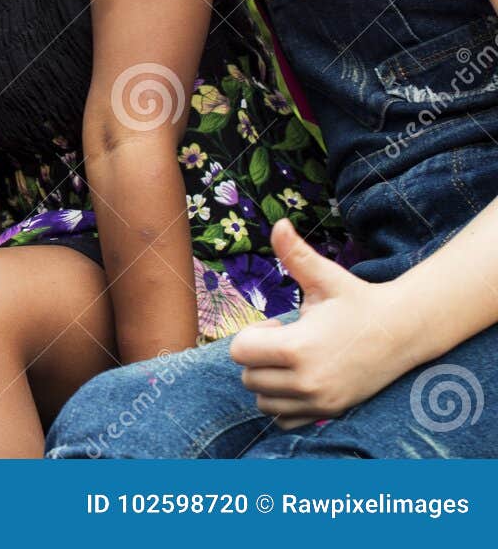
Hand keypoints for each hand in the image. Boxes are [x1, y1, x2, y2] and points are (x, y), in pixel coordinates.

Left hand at [230, 220, 408, 427]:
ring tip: (293, 361)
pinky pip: (283, 420)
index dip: (251, 336)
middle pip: (248, 376)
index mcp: (298, 347)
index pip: (239, 351)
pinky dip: (282, 405)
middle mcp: (306, 380)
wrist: (402, 332)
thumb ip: (296, 254)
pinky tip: (299, 382)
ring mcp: (319, 401)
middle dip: (258, 358)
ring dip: (267, 381)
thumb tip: (278, 223)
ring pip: (261, 400)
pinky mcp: (329, 413)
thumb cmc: (357, 301)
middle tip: (286, 341)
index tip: (275, 326)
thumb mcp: (326, 277)